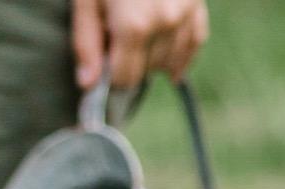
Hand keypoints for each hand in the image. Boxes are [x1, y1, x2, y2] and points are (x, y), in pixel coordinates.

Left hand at [72, 0, 208, 89]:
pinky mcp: (198, 5)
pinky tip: (170, 69)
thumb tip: (88, 85)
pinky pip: (193, 43)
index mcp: (133, 26)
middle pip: (145, 71)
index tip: (102, 61)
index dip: (109, 75)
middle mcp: (164, 24)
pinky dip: (180, 56)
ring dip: (151, 57)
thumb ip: (86, 42)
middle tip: (116, 34)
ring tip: (137, 30)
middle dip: (128, 62)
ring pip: (168, 62)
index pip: (123, 79)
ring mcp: (185, 14)